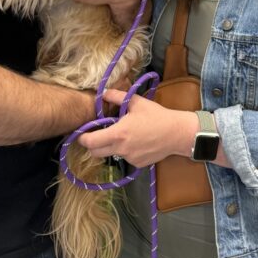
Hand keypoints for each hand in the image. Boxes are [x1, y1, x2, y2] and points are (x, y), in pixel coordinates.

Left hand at [78, 88, 198, 167]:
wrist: (176, 133)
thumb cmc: (156, 116)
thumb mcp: (136, 102)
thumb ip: (117, 97)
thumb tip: (103, 92)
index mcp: (118, 134)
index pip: (90, 142)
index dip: (82, 138)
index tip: (81, 132)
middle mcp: (121, 149)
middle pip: (95, 153)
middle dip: (93, 144)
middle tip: (98, 134)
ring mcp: (129, 159)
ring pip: (111, 155)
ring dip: (110, 147)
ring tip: (123, 135)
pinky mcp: (137, 164)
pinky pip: (125, 158)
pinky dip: (125, 151)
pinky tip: (136, 142)